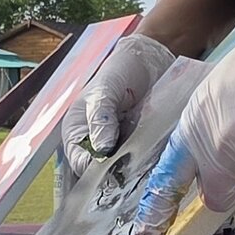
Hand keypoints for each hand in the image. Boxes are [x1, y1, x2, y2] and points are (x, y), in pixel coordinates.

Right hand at [61, 33, 175, 176]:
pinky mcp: (138, 146)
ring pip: (121, 170)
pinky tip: (157, 162)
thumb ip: (100, 118)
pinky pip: (140, 162)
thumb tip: (101, 149)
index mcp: (77, 132)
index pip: (80, 163)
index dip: (96, 171)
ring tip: (147, 167)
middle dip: (115, 174)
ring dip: (133, 172)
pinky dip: (147, 164)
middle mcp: (94, 144)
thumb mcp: (104, 90)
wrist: (148, 60)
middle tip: (134, 171)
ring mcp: (118, 147)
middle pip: (100, 172)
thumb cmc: (118, 70)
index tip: (115, 170)